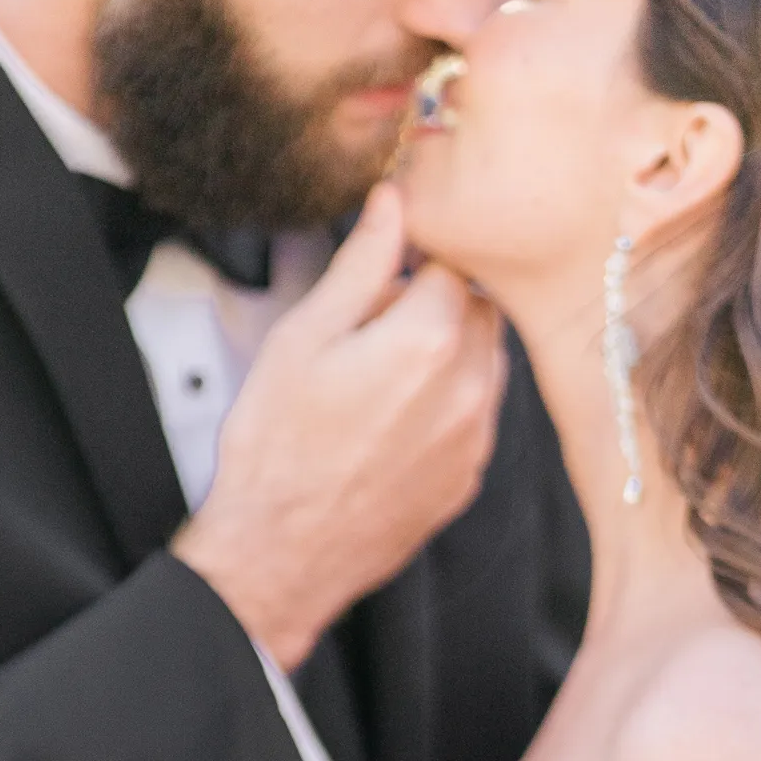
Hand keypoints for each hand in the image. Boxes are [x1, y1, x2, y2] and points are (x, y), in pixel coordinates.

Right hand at [173, 183, 506, 672]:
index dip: (416, 256)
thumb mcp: (301, 339)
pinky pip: (476, 416)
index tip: (386, 269)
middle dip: (440, 301)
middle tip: (376, 325)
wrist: (278, 558)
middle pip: (481, 308)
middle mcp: (468, 389)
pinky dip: (448, 403)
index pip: (453, 260)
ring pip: (486, 362)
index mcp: (428, 340)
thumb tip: (394, 203)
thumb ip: (360, 266)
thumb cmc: (275, 450)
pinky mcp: (467, 479)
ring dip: (449, 351)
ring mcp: (473, 440)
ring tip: (382, 377)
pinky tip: (393, 423)